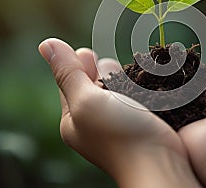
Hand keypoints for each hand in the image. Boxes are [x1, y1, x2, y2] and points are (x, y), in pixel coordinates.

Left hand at [38, 38, 200, 186]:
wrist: (160, 162)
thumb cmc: (120, 134)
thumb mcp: (86, 101)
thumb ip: (68, 73)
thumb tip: (46, 43)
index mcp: (75, 119)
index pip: (69, 83)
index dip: (75, 65)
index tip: (87, 52)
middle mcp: (95, 122)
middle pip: (93, 85)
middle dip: (98, 69)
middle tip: (104, 61)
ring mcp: (119, 122)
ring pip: (117, 89)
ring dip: (120, 75)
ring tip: (125, 67)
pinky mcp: (140, 120)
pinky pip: (135, 96)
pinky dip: (137, 84)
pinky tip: (144, 77)